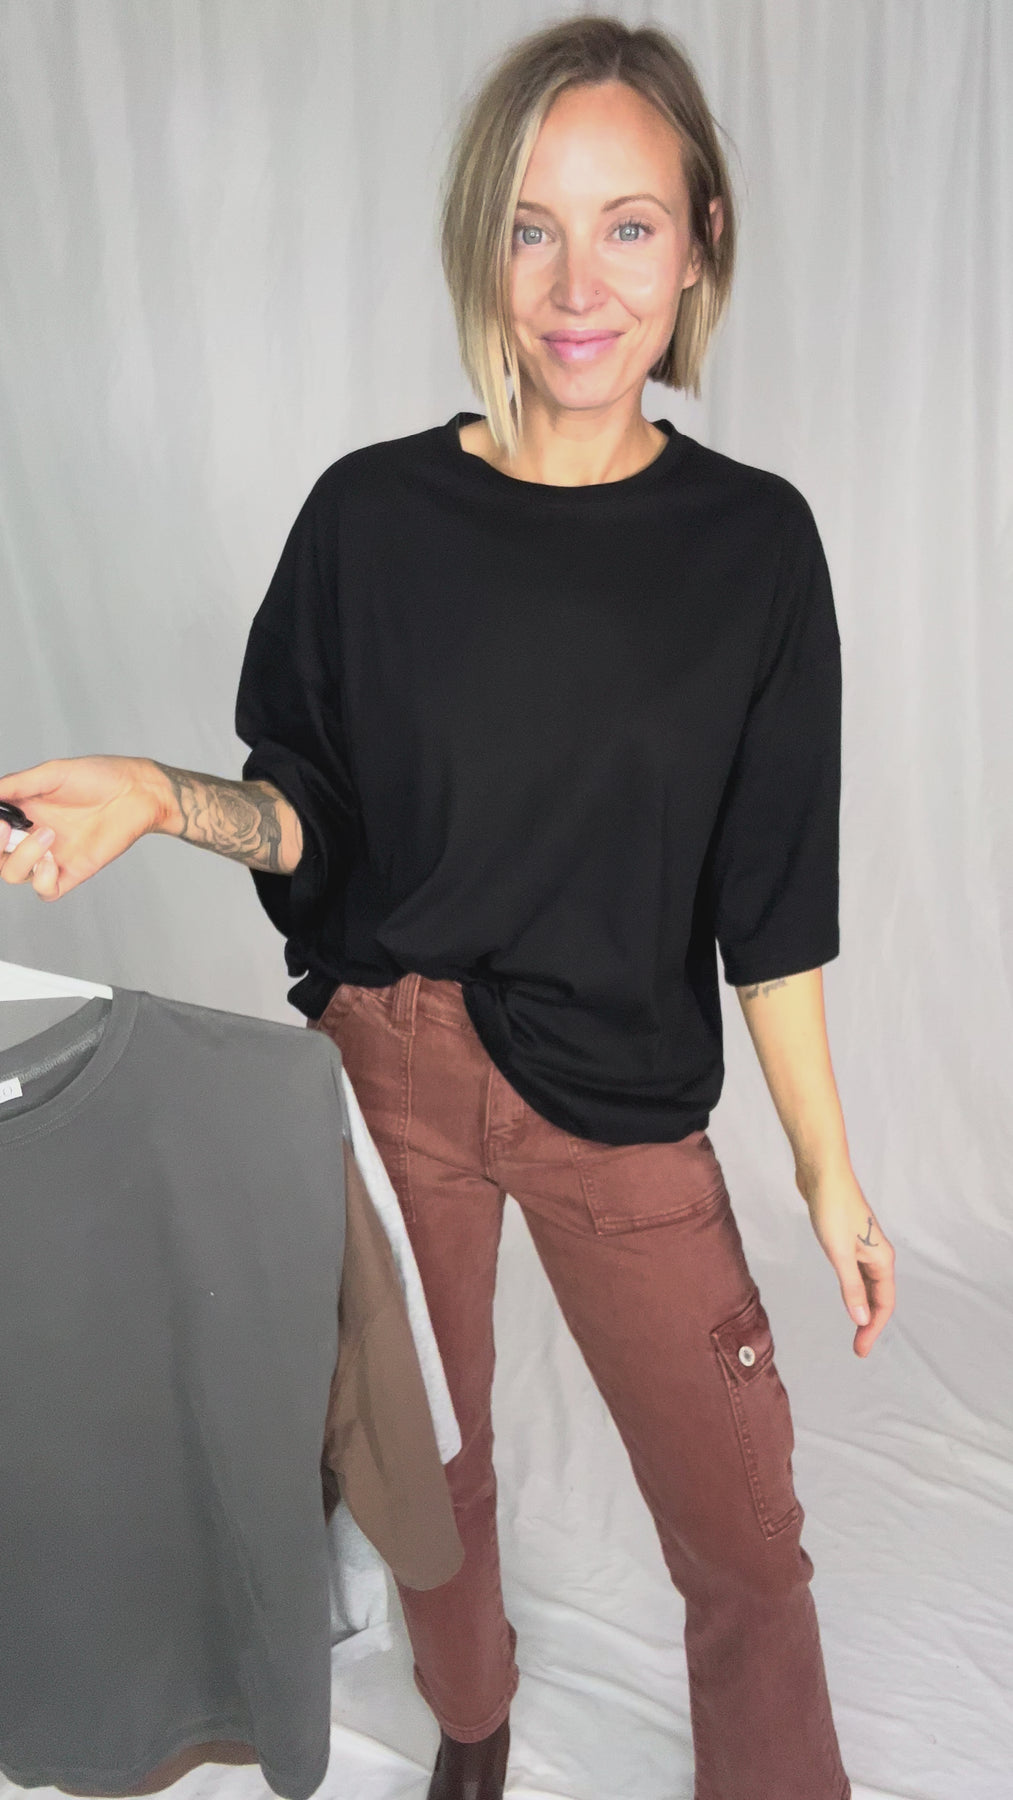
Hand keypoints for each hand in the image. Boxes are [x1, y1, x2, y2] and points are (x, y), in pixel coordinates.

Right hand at [0, 756, 165, 900]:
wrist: (137, 791)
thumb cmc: (99, 777)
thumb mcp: (52, 774)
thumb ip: (18, 785)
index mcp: (22, 811)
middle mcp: (32, 835)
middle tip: (6, 829)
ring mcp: (51, 855)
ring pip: (14, 874)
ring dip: (22, 857)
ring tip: (48, 835)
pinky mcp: (73, 871)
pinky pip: (46, 891)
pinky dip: (41, 881)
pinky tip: (51, 860)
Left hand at [797, 1162, 894, 1357]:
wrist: (822, 1172)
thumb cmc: (832, 1207)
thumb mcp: (839, 1253)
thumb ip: (851, 1287)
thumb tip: (862, 1320)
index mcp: (881, 1258)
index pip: (884, 1303)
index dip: (874, 1329)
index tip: (860, 1350)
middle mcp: (877, 1254)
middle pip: (879, 1297)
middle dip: (870, 1324)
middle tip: (857, 1348)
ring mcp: (863, 1246)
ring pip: (868, 1285)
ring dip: (863, 1308)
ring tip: (855, 1330)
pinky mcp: (848, 1239)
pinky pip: (856, 1273)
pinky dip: (854, 1290)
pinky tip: (847, 1297)